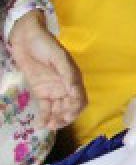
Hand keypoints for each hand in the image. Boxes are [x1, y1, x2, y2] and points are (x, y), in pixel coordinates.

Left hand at [9, 12, 84, 130]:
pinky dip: (44, 116)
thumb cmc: (45, 44)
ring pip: (58, 110)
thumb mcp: (58, 57)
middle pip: (69, 107)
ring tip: (46, 126)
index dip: (75, 109)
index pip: (79, 98)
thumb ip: (67, 73)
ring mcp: (53, 90)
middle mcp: (65, 86)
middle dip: (64, 117)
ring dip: (54, 119)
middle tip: (54, 124)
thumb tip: (74, 89)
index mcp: (73, 78)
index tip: (67, 116)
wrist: (26, 38)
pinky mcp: (40, 91)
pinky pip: (45, 107)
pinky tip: (40, 124)